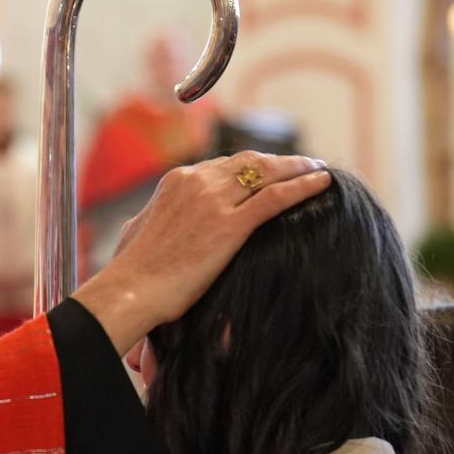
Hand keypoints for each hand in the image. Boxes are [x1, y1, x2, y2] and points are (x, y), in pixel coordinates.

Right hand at [71, 152, 329, 352]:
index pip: (224, 165)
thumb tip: (150, 219)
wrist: (130, 291)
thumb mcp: (137, 231)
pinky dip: (302, 186)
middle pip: (249, 162)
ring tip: (319, 169)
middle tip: (304, 164)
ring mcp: (214, 201)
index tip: (270, 171)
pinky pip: (275, 198)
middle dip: (279, 162)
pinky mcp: (229, 226)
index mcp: (176, 180)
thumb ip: (154, 217)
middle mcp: (196, 182)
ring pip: (266, 173)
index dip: (252, 166)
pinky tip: (322, 183)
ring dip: (297, 168)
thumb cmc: (131, 271)